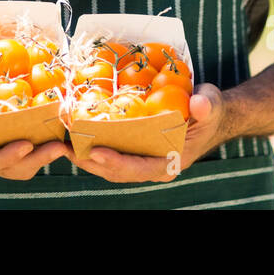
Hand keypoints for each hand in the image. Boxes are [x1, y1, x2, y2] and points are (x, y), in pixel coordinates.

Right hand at [0, 69, 67, 179]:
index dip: (5, 157)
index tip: (25, 145)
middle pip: (11, 168)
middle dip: (36, 160)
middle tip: (59, 146)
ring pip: (23, 164)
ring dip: (45, 156)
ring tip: (65, 142)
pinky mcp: (7, 141)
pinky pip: (27, 149)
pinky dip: (44, 144)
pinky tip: (60, 131)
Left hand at [66, 83, 228, 182]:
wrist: (208, 112)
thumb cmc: (210, 109)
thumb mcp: (211, 103)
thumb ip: (206, 106)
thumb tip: (199, 104)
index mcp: (170, 162)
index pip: (139, 168)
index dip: (116, 163)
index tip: (95, 152)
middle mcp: (153, 165)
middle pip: (117, 171)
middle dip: (91, 162)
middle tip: (67, 148)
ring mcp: (142, 158)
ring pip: (110, 165)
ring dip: (86, 156)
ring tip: (62, 143)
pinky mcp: (134, 148)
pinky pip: (111, 151)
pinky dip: (93, 144)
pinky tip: (75, 133)